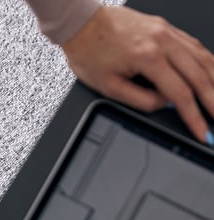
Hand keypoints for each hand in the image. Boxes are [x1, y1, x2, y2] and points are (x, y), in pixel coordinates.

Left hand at [61, 6, 213, 143]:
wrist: (83, 25)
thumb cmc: (90, 53)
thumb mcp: (109, 87)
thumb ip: (140, 100)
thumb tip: (164, 105)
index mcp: (148, 57)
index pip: (180, 94)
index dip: (194, 116)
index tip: (201, 131)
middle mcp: (163, 41)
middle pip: (199, 75)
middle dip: (212, 100)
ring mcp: (167, 31)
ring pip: (202, 57)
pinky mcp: (166, 27)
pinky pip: (194, 45)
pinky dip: (207, 61)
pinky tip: (211, 72)